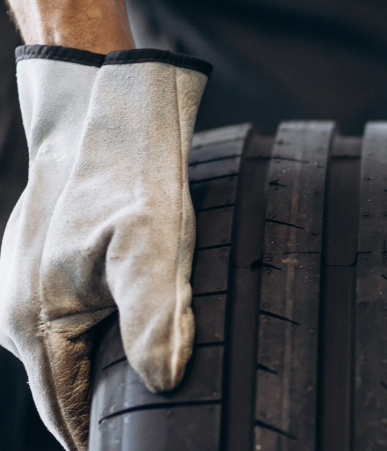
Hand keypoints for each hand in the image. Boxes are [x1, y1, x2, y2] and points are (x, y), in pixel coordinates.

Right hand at [0, 8, 208, 446]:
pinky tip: (136, 349)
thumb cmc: (130, 180)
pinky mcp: (42, 279)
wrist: (103, 121)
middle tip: (154, 434)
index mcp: (36, 323)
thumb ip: (157, 320)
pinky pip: (71, 332)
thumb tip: (164, 382)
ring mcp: (25, 296)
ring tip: (149, 402)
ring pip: (70, 362)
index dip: (98, 442)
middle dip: (105, 418)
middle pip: (66, 392)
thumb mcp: (154, 249)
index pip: (65, 413)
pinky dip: (101, 347)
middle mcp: (18, 317)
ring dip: (105, 382)